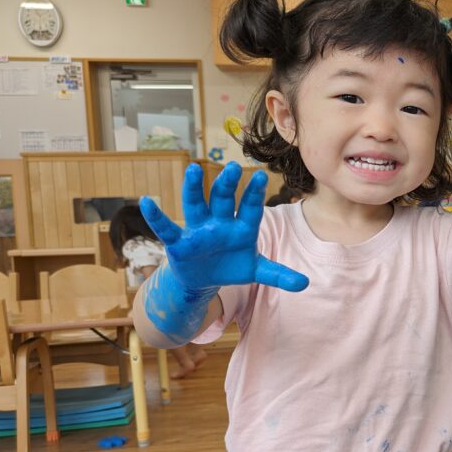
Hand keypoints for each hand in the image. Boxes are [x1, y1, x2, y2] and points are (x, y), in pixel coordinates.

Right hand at [140, 161, 308, 292]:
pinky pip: (167, 228)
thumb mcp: (256, 271)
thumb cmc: (232, 266)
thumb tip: (305, 284)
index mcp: (241, 227)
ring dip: (193, 189)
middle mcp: (219, 223)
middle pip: (223, 200)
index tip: (260, 176)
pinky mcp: (179, 242)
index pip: (249, 207)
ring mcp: (198, 230)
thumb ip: (279, 274)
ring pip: (196, 205)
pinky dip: (156, 217)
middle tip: (231, 167)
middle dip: (226, 185)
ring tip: (191, 169)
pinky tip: (146, 202)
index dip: (253, 193)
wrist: (205, 279)